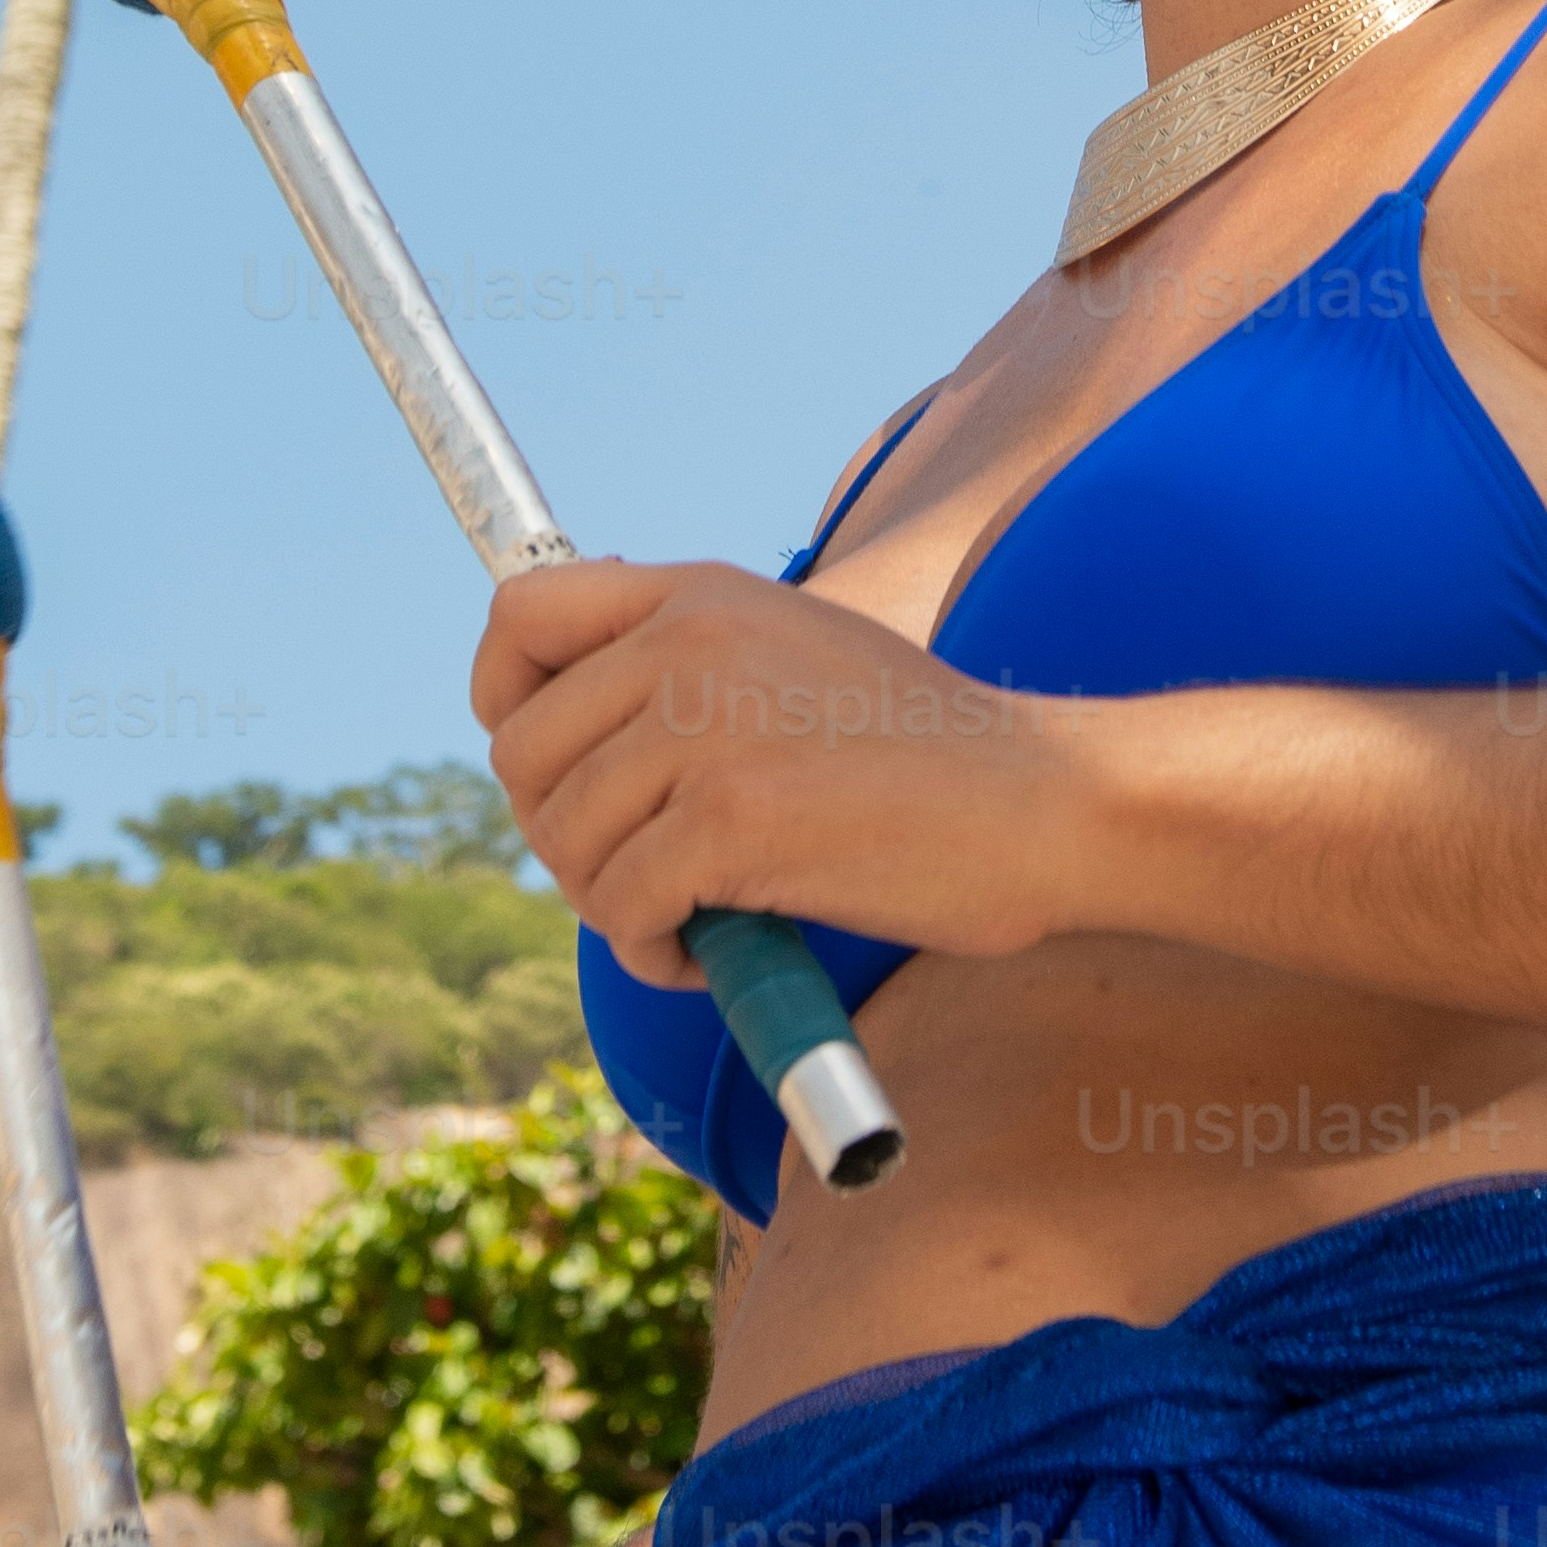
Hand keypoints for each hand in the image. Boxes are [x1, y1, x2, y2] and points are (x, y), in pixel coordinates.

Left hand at [469, 556, 1091, 982]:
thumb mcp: (791, 652)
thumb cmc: (922, 755)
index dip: (504, 697)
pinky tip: (714, 953)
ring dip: (613, 905)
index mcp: (700, 592)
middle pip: (522, 752)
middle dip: (563, 835)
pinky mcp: (732, 822)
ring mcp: (706, 727)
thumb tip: (568, 723)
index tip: (553, 766)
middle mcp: (689, 641)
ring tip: (691, 918)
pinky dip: (654, 954)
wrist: (1041, 802)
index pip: (520, 612)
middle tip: (642, 874)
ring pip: (567, 840)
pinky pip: (622, 908)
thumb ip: (688, 662)